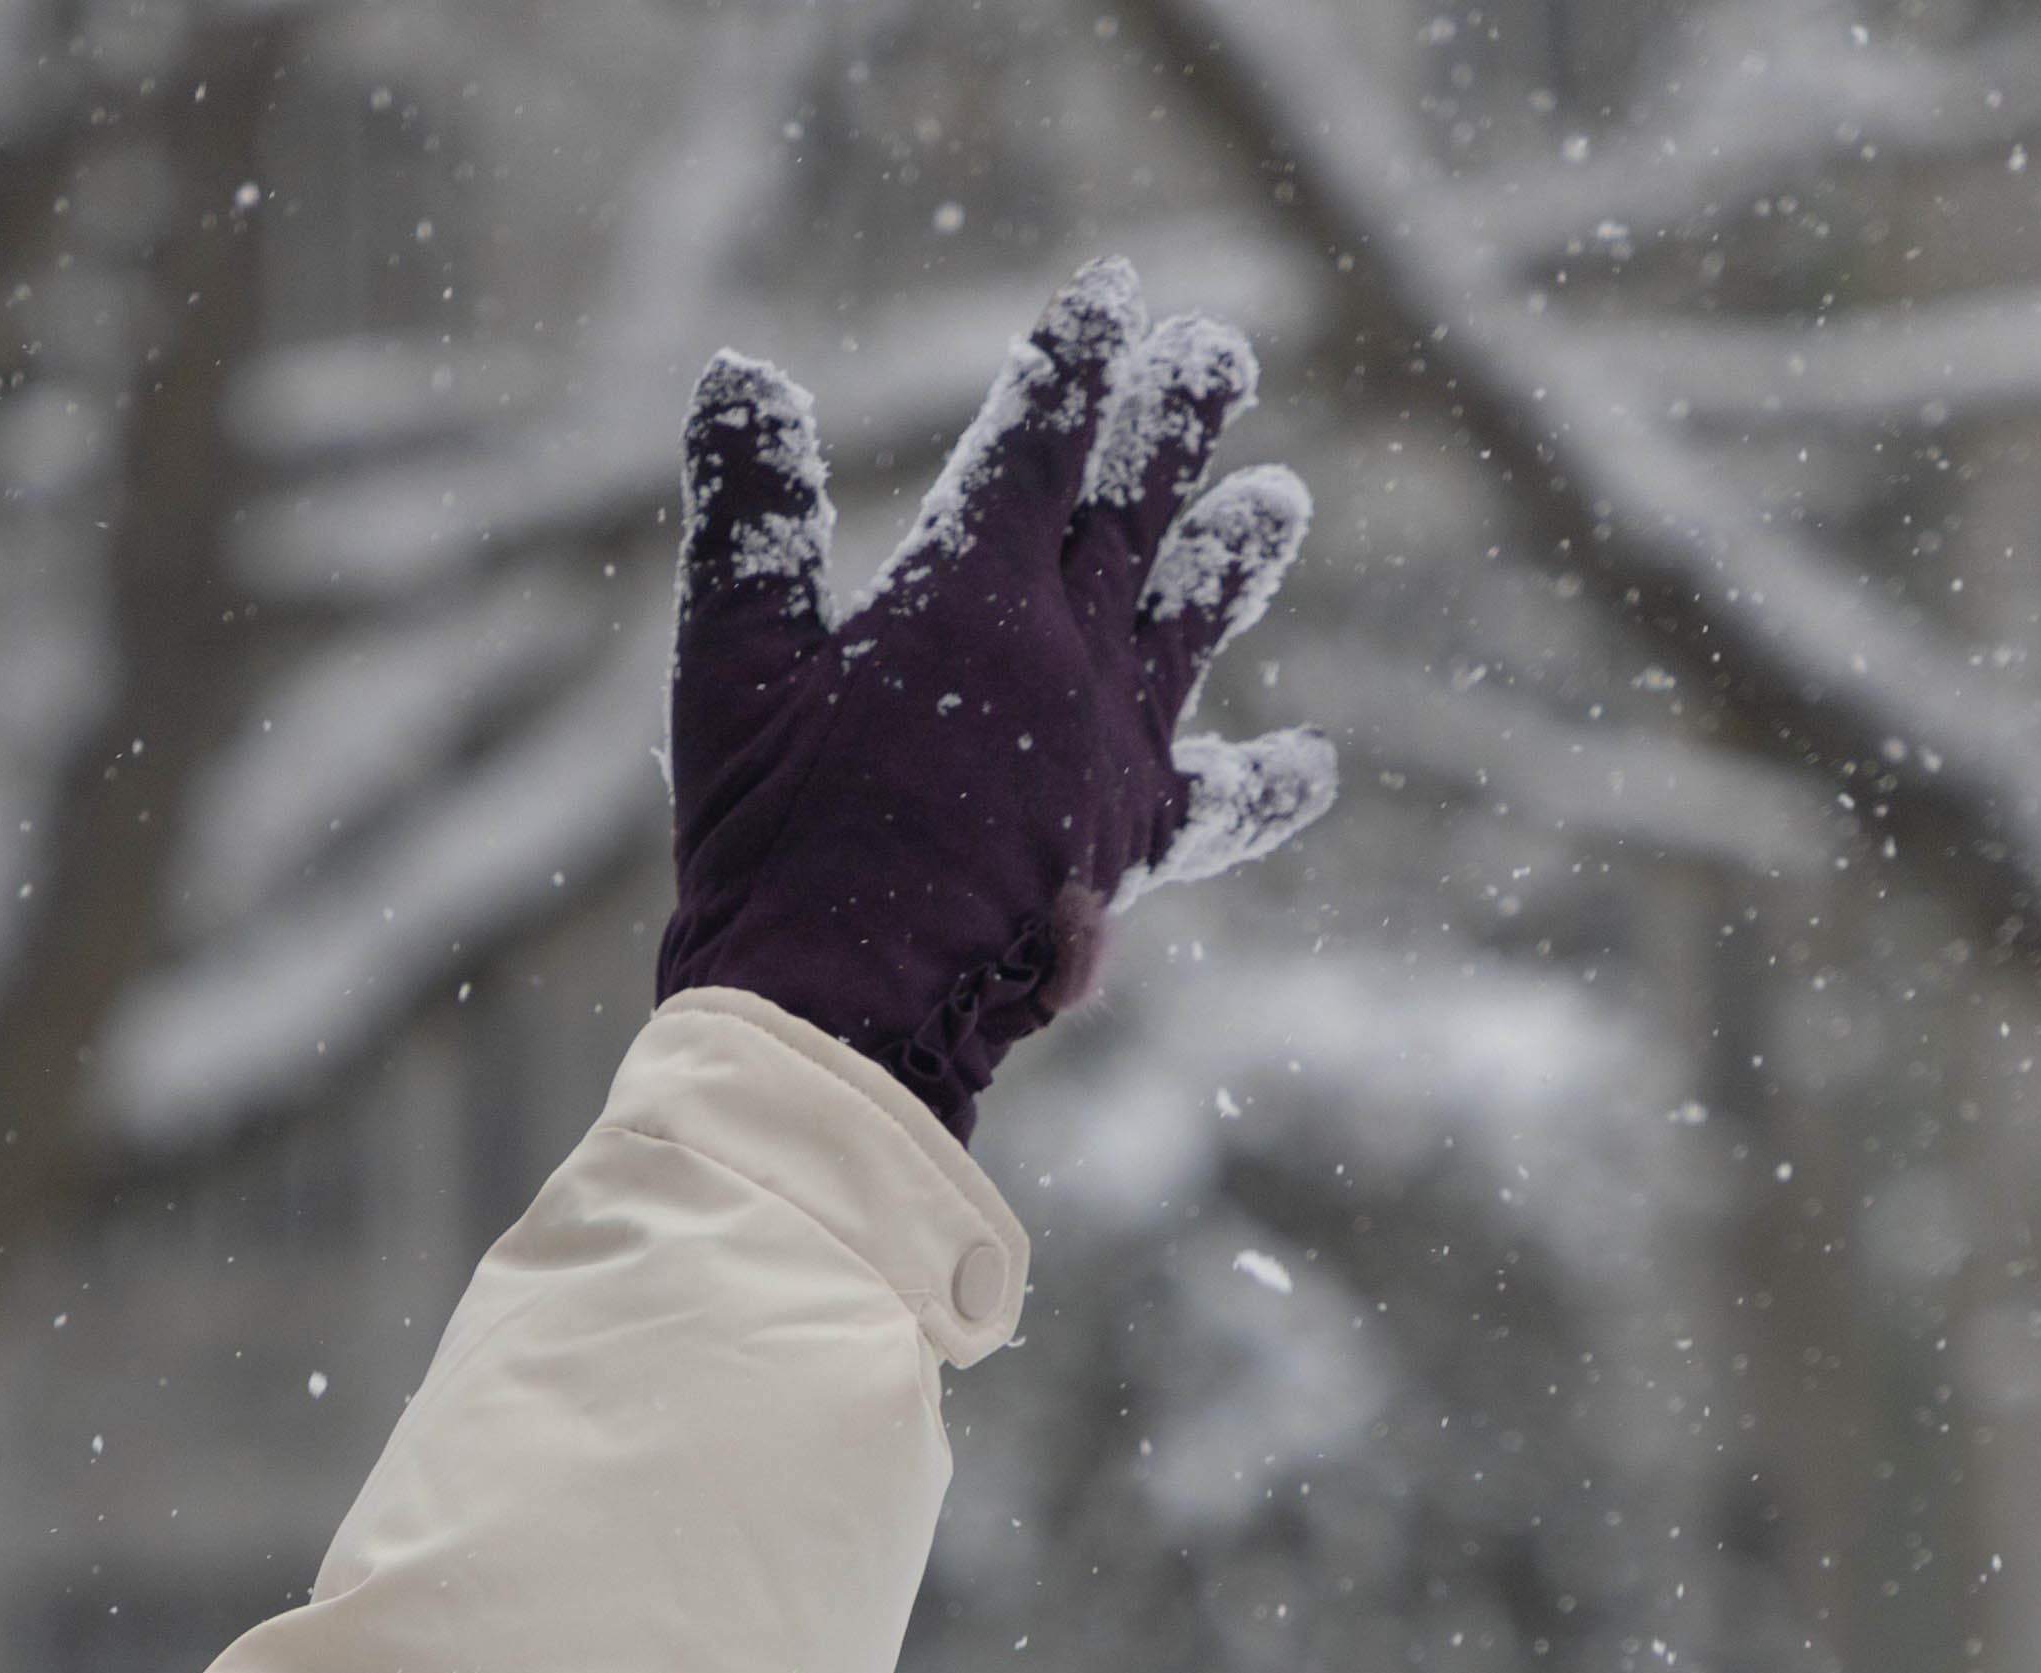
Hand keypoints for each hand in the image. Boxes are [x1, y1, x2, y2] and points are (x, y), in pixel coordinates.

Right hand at [656, 257, 1335, 1138]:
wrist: (846, 1011)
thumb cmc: (771, 841)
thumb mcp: (729, 663)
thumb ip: (749, 513)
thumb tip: (739, 371)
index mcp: (968, 598)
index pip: (1037, 442)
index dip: (1074, 362)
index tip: (1113, 294)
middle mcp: (1066, 660)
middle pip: (1135, 513)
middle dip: (1177, 423)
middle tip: (1221, 348)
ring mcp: (1110, 753)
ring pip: (1190, 629)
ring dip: (1236, 559)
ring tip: (1280, 502)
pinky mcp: (1127, 845)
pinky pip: (1216, 808)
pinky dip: (1266, 790)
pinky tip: (1310, 767)